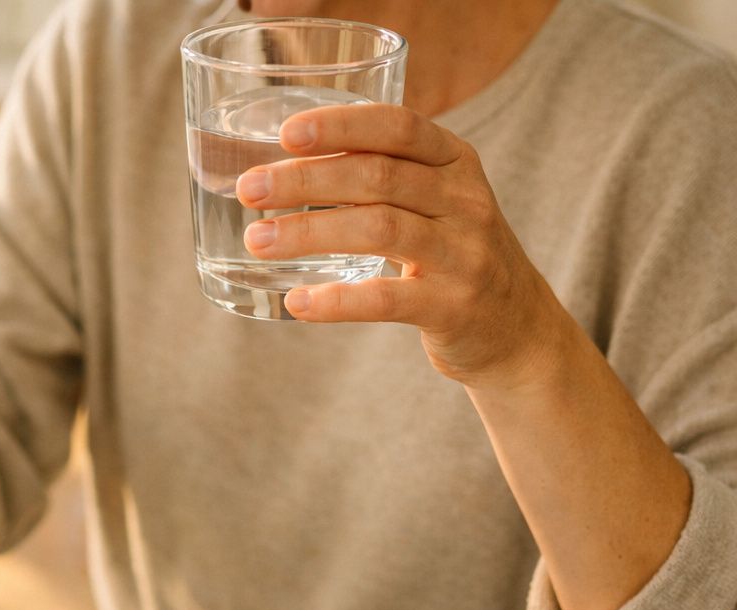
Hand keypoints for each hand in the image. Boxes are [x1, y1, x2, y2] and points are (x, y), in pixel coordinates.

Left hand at [236, 103, 572, 389]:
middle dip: (305, 180)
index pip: (399, 127)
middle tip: (249, 189)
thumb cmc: (453, 255)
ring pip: (379, 229)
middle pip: (378, 176)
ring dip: (309, 232)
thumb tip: (284, 163)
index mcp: (455, 162)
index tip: (287, 133)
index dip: (342, 125)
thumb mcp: (434, 201)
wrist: (517, 328)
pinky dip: (337, 301)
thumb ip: (381, 176)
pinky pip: (388, 299)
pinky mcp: (454, 306)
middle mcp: (465, 200)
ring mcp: (464, 254)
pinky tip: (298, 303)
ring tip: (258, 241)